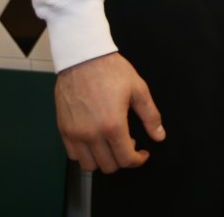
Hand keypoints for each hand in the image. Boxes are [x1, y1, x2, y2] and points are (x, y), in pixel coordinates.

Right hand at [54, 51, 164, 173]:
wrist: (83, 57)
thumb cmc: (111, 70)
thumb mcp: (138, 89)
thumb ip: (151, 116)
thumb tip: (159, 136)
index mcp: (113, 125)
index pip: (126, 159)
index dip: (138, 160)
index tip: (142, 153)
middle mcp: (92, 134)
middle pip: (109, 166)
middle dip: (123, 159)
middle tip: (128, 143)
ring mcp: (75, 133)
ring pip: (90, 165)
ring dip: (103, 160)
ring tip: (111, 143)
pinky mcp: (64, 129)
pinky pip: (74, 155)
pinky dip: (85, 154)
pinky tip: (95, 141)